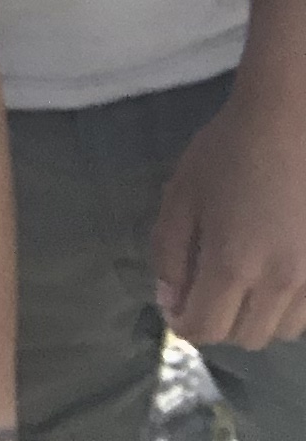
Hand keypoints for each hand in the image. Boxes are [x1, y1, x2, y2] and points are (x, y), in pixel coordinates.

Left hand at [153, 84, 305, 350]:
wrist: (291, 123)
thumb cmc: (229, 151)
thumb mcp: (181, 195)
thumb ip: (169, 252)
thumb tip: (171, 298)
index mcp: (233, 263)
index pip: (206, 328)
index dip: (183, 324)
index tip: (175, 304)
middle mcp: (280, 282)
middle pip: (244, 338)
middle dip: (216, 322)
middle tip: (203, 289)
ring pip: (280, 331)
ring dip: (253, 317)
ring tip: (240, 282)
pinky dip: (285, 308)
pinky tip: (272, 275)